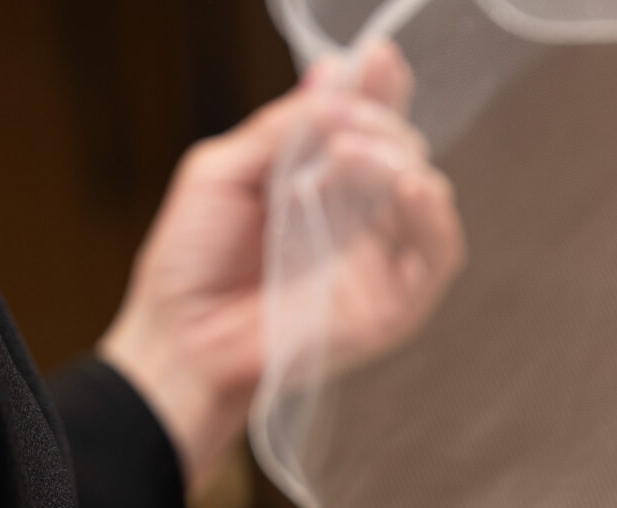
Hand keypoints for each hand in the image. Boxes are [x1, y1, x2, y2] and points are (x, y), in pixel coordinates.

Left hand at [99, 39, 463, 488]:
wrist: (179, 341)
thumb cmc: (189, 263)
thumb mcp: (221, 171)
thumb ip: (279, 129)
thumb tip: (330, 75)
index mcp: (318, 181)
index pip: (367, 126)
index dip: (379, 91)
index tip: (378, 59)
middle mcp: (356, 217)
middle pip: (401, 153)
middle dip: (380, 123)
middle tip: (340, 122)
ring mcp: (378, 260)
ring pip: (426, 196)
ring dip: (400, 162)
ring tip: (355, 154)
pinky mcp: (393, 305)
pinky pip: (437, 258)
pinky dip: (434, 219)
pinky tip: (414, 188)